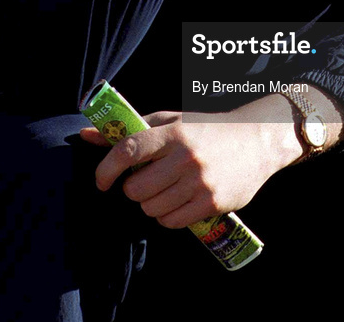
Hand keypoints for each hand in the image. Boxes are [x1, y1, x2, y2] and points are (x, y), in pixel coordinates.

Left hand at [81, 104, 299, 227]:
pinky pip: (171, 222)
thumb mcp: (171, 121)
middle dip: (133, 189)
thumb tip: (86, 135)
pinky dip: (166, 217)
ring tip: (163, 191)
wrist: (257, 140)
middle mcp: (185, 156)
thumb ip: (130, 130)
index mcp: (173, 131)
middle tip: (144, 181)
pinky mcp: (211, 202)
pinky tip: (175, 203)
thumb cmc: (206, 129)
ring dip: (150, 204)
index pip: (129, 150)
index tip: (101, 180)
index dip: (107, 168)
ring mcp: (199, 181)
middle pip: (136, 188)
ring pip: (151, 208)